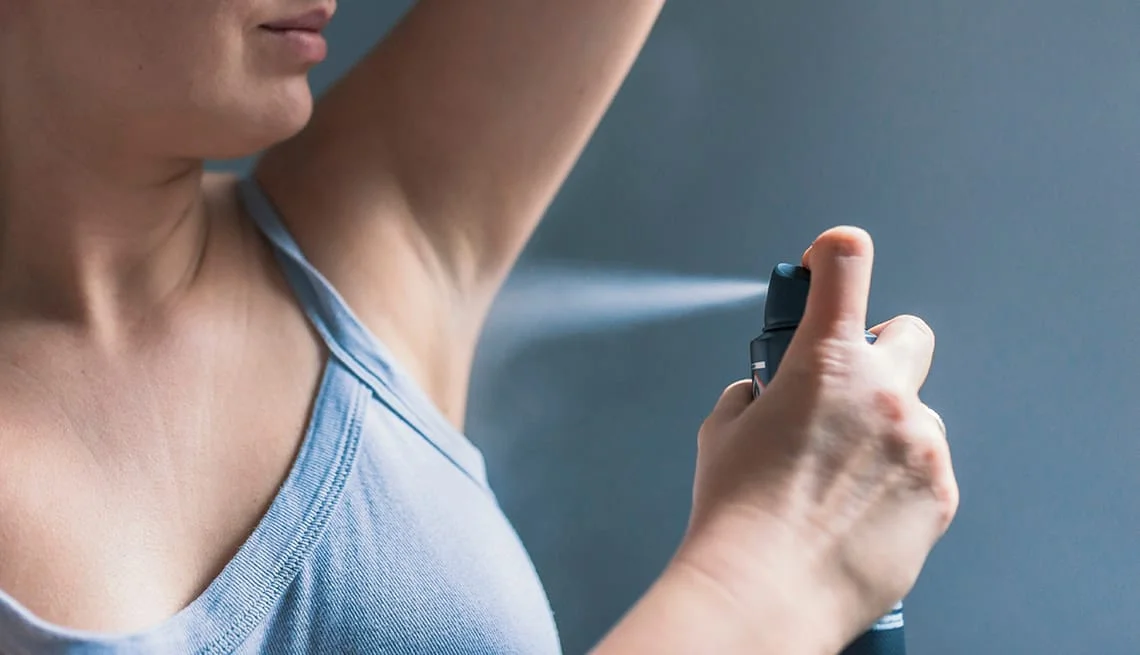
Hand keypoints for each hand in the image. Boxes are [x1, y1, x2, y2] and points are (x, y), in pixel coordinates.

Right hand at [673, 226, 957, 650]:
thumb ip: (755, 394)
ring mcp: (920, 442)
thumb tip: (768, 395)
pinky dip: (899, 478)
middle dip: (880, 351)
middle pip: (909, 333)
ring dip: (885, 428)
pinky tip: (859, 511)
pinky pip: (927, 466)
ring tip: (841, 479)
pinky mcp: (940, 492)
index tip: (828, 263)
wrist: (768, 591)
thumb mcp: (724, 431)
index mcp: (825, 362)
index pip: (845, 263)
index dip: (834, 253)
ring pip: (916, 411)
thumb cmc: (737, 516)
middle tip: (843, 390)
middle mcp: (884, 392)